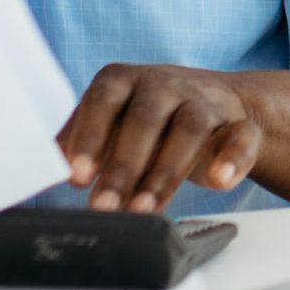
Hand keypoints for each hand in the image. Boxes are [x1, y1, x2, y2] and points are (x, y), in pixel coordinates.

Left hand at [57, 64, 264, 213]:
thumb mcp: (109, 124)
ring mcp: (203, 101)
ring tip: (146, 209)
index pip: (102, 102)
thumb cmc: (146, 121)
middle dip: (124, 167)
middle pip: (145, 119)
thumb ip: (80, 141)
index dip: (89, 138)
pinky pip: (239, 137)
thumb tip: (50, 167)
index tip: (77, 176)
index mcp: (123, 80)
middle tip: (105, 207)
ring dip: (166, 172)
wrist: (216, 104)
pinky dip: (232, 158)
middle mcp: (163, 84)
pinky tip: (220, 181)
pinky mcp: (237, 124)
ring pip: (189, 129)